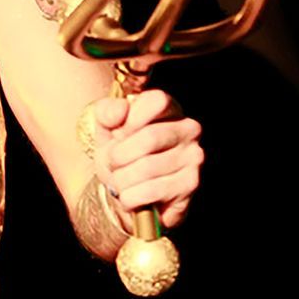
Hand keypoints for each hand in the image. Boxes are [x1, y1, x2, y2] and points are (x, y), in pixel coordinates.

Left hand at [92, 88, 202, 230]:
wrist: (124, 193)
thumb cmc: (119, 153)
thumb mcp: (105, 128)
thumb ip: (107, 112)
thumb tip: (121, 111)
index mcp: (169, 108)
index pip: (157, 101)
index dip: (130, 119)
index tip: (117, 133)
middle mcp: (188, 129)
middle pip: (150, 137)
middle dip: (120, 155)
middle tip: (113, 162)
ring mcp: (193, 158)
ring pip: (148, 167)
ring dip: (121, 179)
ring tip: (121, 180)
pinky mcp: (190, 185)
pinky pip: (151, 191)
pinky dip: (130, 197)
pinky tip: (130, 196)